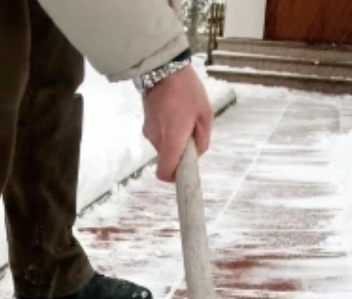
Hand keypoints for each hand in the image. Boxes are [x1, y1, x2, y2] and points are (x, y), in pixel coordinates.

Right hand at [142, 64, 212, 181]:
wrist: (162, 68)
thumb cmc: (187, 91)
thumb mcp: (205, 115)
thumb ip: (202, 140)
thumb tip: (196, 153)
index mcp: (171, 141)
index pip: (165, 173)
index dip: (174, 177)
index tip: (184, 170)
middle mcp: (157, 140)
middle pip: (167, 159)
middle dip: (180, 152)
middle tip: (191, 132)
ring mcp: (148, 132)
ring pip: (164, 146)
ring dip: (174, 139)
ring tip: (184, 117)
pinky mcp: (146, 123)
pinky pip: (159, 135)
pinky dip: (168, 130)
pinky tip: (175, 112)